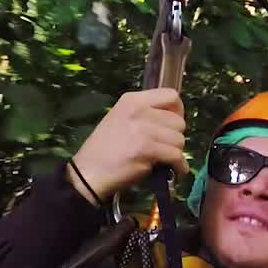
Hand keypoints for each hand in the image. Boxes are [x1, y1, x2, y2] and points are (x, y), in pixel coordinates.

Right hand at [67, 88, 188, 204]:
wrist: (88, 172)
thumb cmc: (104, 149)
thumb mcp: (120, 119)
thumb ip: (145, 115)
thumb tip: (173, 121)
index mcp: (132, 100)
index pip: (171, 95)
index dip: (178, 111)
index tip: (173, 125)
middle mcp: (139, 110)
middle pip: (178, 121)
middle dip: (176, 137)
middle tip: (166, 147)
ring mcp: (143, 129)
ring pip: (179, 139)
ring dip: (176, 152)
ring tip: (165, 160)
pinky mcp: (146, 149)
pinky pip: (176, 156)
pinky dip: (179, 166)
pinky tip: (175, 170)